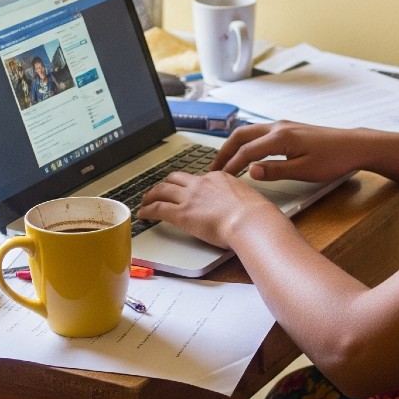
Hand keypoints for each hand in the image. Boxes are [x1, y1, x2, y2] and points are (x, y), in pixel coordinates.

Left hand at [137, 170, 281, 247]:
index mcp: (219, 177)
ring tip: (146, 201)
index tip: (185, 190)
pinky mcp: (182, 213)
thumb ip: (239, 198)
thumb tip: (241, 206)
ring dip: (151, 195)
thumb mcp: (249, 197)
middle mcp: (201, 183)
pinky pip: (158, 208)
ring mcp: (190, 197)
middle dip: (165, 184)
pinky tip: (143, 215)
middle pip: (176, 178)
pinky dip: (148, 210)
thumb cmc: (255, 214)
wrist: (250, 220)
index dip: (188, 185)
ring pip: (162, 190)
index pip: (197, 178)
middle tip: (159, 190)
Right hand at [209, 121, 371, 182]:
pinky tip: (245, 154)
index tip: (219, 179)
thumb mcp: (304, 171)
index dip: (231, 166)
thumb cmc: (333, 159)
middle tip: (212, 169)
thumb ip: (275, 171)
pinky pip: (258, 133)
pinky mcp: (288, 129)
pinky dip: (245, 143)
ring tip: (224, 163)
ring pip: (248, 132)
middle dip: (224, 151)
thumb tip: (250, 172)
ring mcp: (282, 126)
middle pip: (240, 135)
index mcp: (280, 137)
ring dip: (233, 146)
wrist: (354, 145)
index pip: (246, 151)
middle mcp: (278, 127)